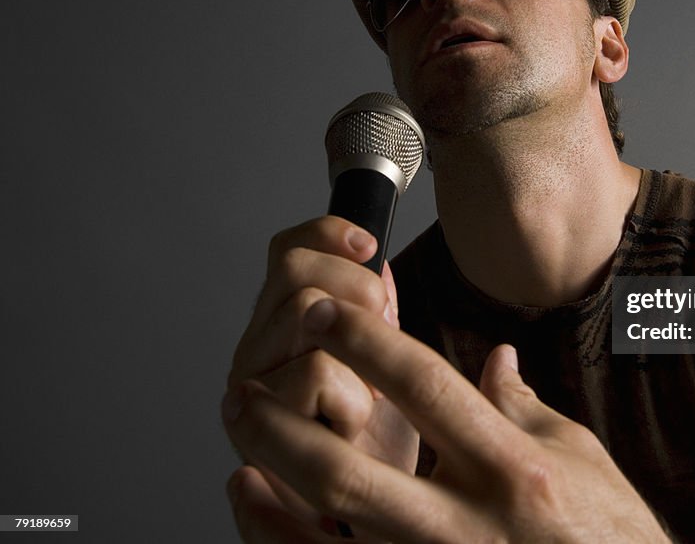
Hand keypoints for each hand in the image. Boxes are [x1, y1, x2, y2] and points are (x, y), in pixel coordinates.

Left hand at [222, 289, 670, 542]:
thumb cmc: (608, 534)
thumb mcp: (578, 456)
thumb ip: (523, 407)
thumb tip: (494, 360)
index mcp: (513, 468)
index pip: (428, 389)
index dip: (367, 345)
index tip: (326, 311)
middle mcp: (469, 523)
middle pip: (356, 466)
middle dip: (292, 415)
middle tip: (254, 372)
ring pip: (332, 524)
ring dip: (274, 469)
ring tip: (242, 418)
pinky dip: (283, 532)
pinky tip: (254, 497)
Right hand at [225, 216, 418, 539]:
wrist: (376, 520)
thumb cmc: (380, 445)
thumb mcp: (388, 364)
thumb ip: (375, 311)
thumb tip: (376, 258)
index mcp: (282, 328)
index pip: (288, 250)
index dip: (328, 234)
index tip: (371, 246)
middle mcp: (257, 351)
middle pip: (297, 273)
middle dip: (358, 294)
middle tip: (381, 337)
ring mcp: (251, 389)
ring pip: (309, 317)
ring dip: (357, 356)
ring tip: (364, 396)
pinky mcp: (256, 428)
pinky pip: (316, 375)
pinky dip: (350, 400)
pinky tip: (349, 426)